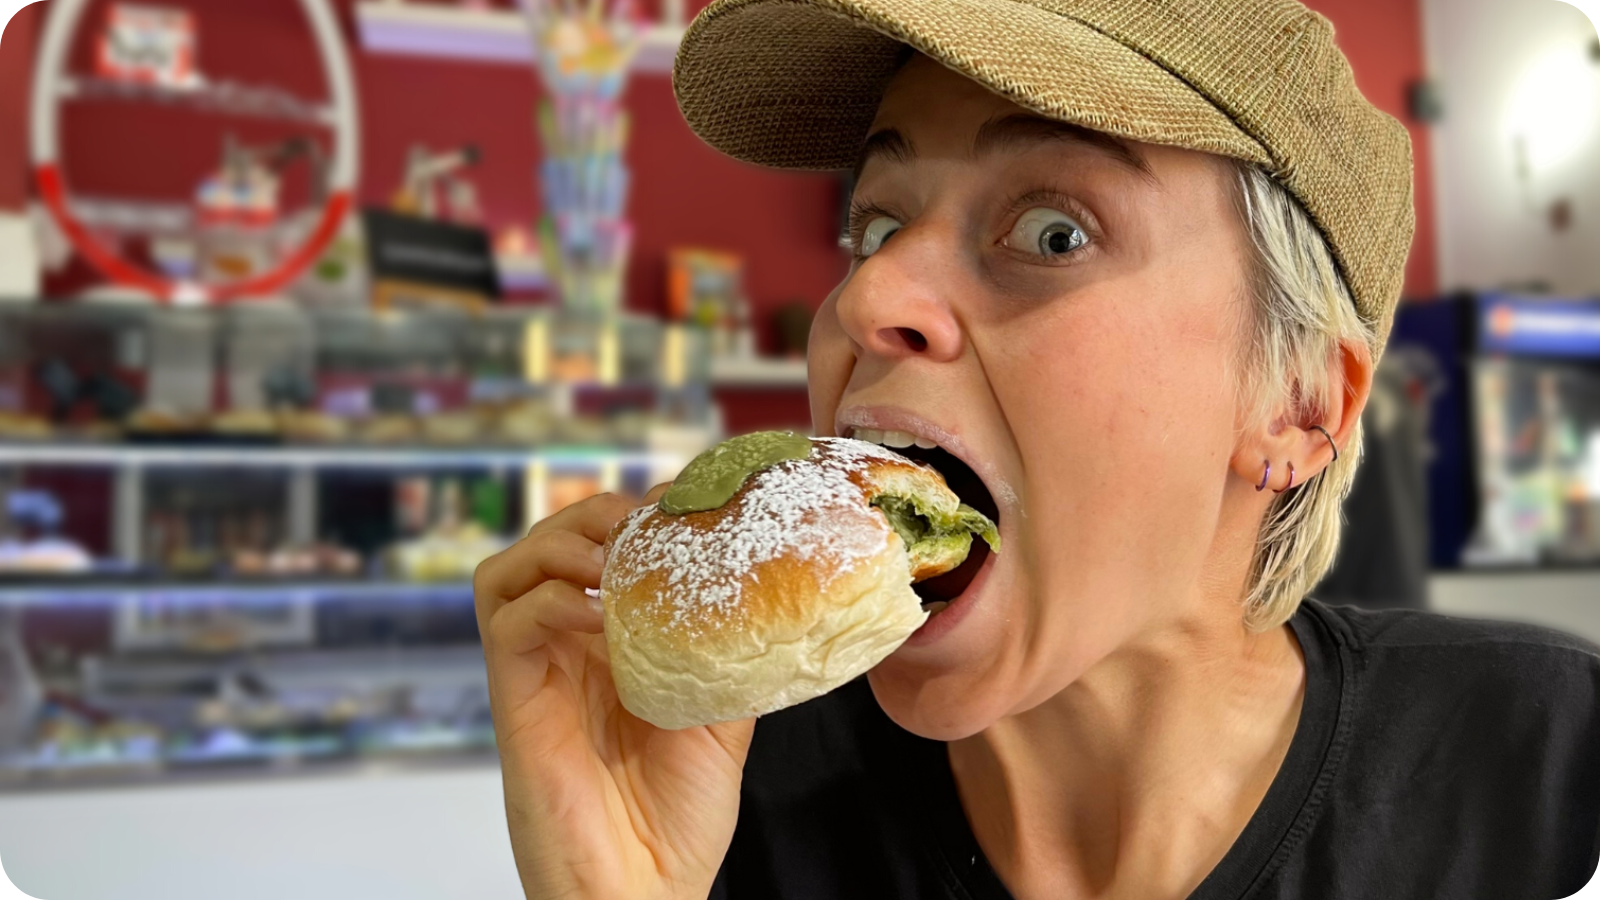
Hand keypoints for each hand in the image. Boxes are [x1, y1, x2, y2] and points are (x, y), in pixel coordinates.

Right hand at [475, 488, 756, 899]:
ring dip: (559, 546)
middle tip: (643, 525)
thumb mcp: (723, 719)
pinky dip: (549, 600)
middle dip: (593, 516)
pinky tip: (596, 615)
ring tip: (611, 560)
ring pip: (508, 570)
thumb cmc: (676, 821)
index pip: (598, 550)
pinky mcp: (514, 702)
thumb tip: (772, 602)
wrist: (645, 892)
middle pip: (547, 543)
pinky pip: (507, 622)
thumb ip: (729, 659)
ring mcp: (536, 674)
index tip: (685, 504)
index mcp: (608, 649)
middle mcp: (565, 652)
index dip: (633, 515)